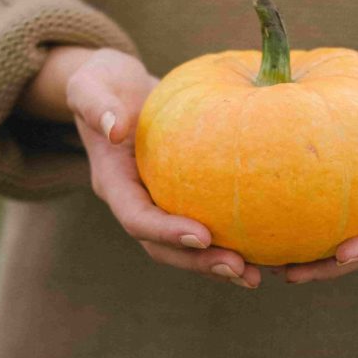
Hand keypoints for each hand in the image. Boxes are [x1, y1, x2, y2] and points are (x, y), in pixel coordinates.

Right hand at [25, 46, 261, 288]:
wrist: (116, 90)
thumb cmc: (104, 82)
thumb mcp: (90, 84)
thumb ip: (94, 104)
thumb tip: (113, 129)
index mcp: (113, 182)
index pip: (137, 217)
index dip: (166, 232)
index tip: (202, 235)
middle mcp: (135, 201)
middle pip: (162, 247)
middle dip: (198, 261)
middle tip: (238, 268)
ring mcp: (158, 203)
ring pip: (185, 247)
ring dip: (217, 264)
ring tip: (256, 275)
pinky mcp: (180, 198)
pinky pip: (205, 225)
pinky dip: (232, 240)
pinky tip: (266, 248)